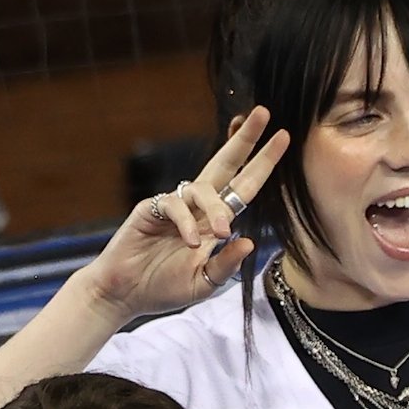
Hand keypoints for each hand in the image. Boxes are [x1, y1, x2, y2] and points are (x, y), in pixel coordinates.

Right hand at [84, 106, 289, 319]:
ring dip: (217, 208)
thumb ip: (225, 265)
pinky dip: (187, 223)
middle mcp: (197, 208)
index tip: (283, 137)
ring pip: (203, 188)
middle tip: (264, 114)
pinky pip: (175, 206)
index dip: (262, 164)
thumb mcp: (204, 283)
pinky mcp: (151, 209)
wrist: (126, 295)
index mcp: (214, 222)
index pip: (243, 187)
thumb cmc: (164, 288)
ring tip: (222, 231)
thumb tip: (250, 242)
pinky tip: (192, 242)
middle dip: (245, 140)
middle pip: (225, 165)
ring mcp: (174, 206)